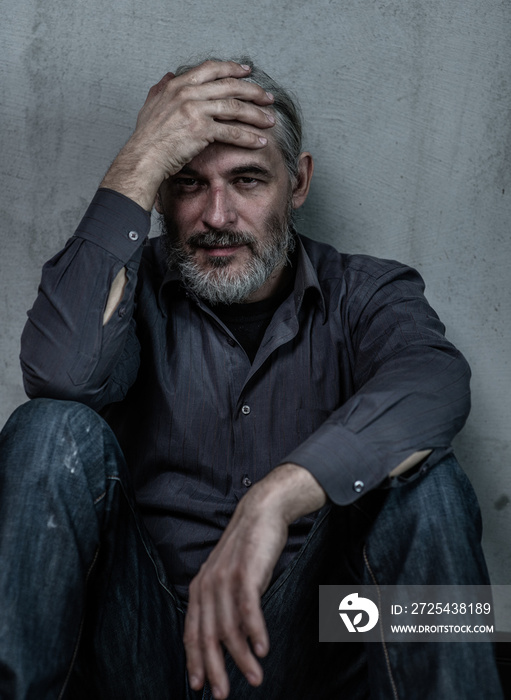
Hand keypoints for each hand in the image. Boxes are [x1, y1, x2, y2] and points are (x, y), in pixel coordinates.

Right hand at [100, 60, 275, 209]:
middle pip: (229, 86)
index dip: (232, 68)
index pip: (211, 69)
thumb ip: (161, 88)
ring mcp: (194, 110)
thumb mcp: (151, 105)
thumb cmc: (147, 137)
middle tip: (268, 98)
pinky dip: (248, 137)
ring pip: (234, 108)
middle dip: (253, 92)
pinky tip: (259, 141)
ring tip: (270, 121)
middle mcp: (187, 93)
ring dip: (256, 114)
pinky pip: (231, 132)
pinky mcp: (201, 130)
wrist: (143, 158)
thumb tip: (169, 75)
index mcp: (178, 85)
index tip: (248, 71)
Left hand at [183, 463, 325, 698]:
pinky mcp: (246, 572)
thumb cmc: (248, 551)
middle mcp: (207, 586)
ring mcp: (225, 579)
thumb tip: (224, 639)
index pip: (192, 633)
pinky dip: (255, 631)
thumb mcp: (228, 578)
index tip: (200, 687)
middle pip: (207, 636)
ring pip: (228, 628)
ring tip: (255, 677)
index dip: (195, 662)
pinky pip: (248, 608)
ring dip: (241, 658)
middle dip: (215, 670)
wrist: (261, 513)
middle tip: (222, 695)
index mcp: (199, 589)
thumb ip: (222, 605)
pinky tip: (262, 649)